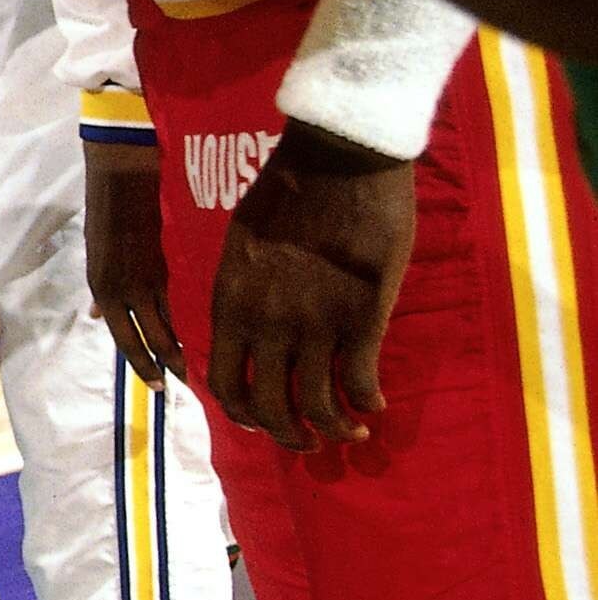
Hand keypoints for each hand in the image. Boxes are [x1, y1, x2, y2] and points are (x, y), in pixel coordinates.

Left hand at [84, 134, 184, 384]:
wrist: (122, 176)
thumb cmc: (104, 212)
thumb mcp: (94, 255)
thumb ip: (102, 290)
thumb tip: (98, 317)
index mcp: (103, 288)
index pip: (124, 339)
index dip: (141, 364)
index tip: (158, 385)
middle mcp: (124, 289)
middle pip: (151, 338)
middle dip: (169, 364)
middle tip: (186, 384)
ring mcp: (149, 276)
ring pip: (170, 322)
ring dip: (184, 346)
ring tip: (200, 365)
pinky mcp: (170, 262)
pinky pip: (183, 299)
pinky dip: (192, 318)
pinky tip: (208, 331)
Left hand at [210, 122, 414, 450]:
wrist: (339, 157)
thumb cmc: (290, 188)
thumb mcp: (243, 241)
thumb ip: (243, 289)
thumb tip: (247, 323)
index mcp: (232, 303)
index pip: (223, 383)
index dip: (243, 413)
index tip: (261, 419)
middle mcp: (267, 323)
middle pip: (270, 409)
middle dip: (289, 437)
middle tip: (309, 442)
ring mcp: (315, 324)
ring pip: (318, 407)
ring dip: (335, 430)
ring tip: (351, 432)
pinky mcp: (362, 317)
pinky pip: (360, 383)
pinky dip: (368, 403)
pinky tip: (376, 404)